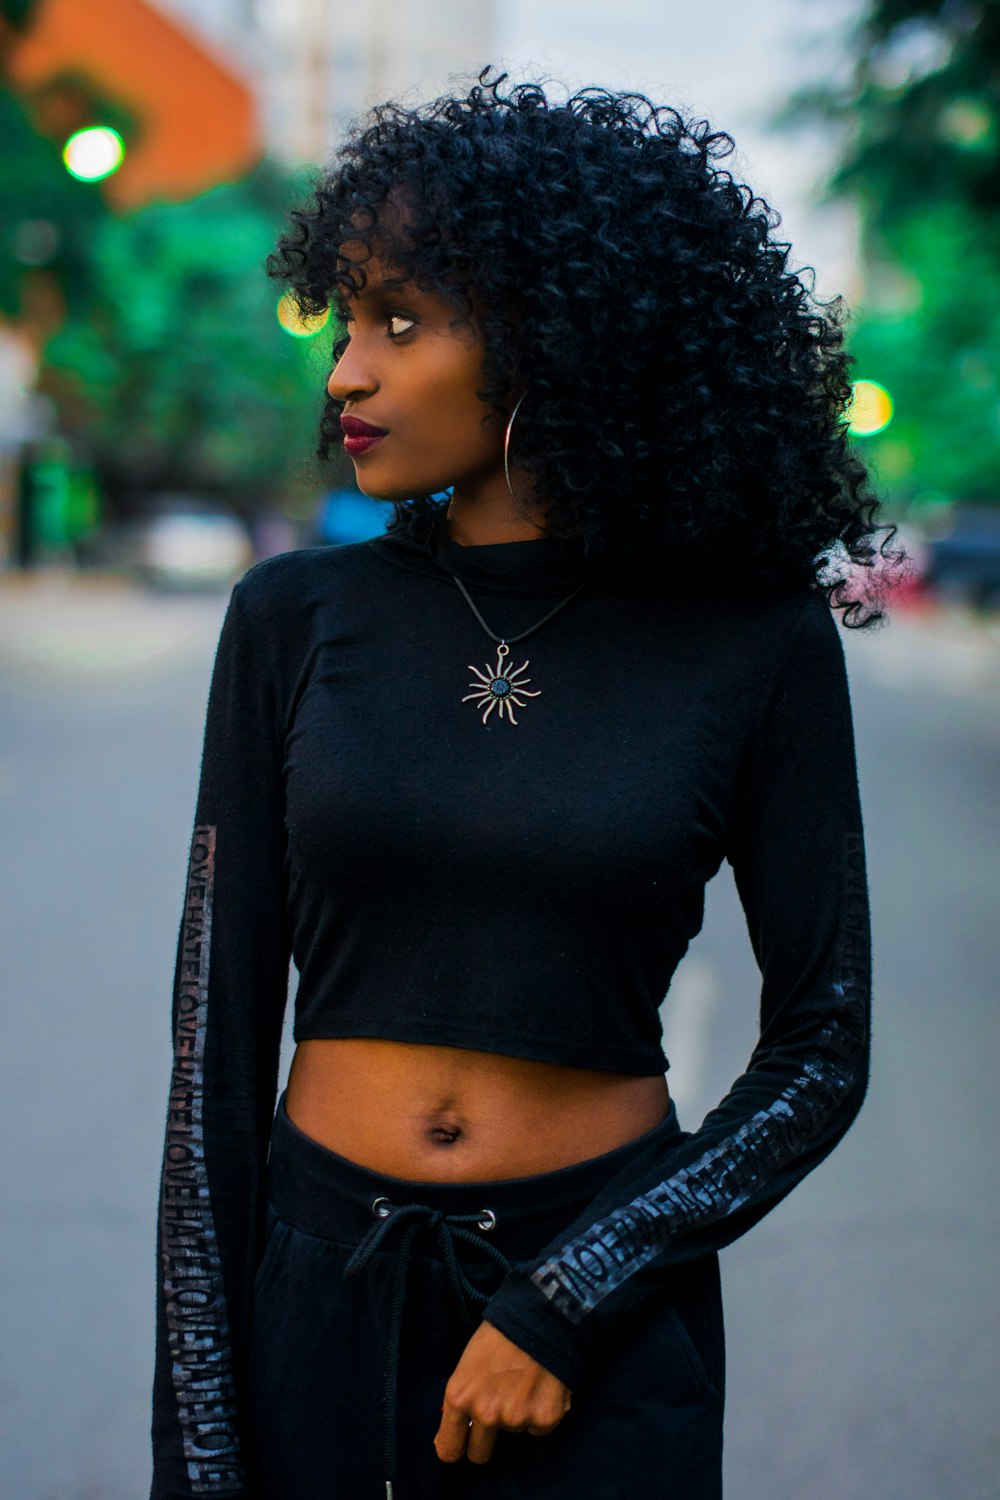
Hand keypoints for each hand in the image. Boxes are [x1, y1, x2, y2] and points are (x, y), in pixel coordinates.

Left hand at [434, 1320, 571, 1465]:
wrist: (540, 1315)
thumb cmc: (499, 1333)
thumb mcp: (468, 1363)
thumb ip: (464, 1396)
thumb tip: (461, 1425)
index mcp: (459, 1398)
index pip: (449, 1449)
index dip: (456, 1446)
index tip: (462, 1442)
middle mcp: (485, 1414)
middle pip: (479, 1454)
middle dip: (485, 1441)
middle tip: (497, 1413)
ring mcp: (515, 1419)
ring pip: (513, 1432)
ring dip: (516, 1415)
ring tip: (524, 1382)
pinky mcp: (544, 1419)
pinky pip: (538, 1428)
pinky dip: (540, 1412)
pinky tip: (542, 1386)